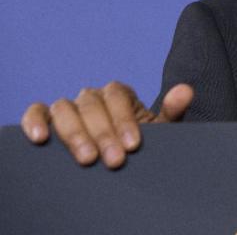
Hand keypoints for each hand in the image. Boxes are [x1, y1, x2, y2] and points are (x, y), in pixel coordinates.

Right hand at [20, 82, 193, 168]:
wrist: (122, 160)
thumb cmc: (140, 144)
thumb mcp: (160, 130)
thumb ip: (172, 111)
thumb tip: (185, 90)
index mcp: (119, 94)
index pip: (118, 96)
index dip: (124, 120)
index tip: (133, 145)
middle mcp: (93, 97)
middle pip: (92, 105)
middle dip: (104, 134)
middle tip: (115, 161)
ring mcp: (70, 108)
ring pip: (64, 109)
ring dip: (75, 134)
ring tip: (87, 159)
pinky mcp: (48, 120)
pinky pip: (38, 112)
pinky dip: (35, 121)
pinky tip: (41, 139)